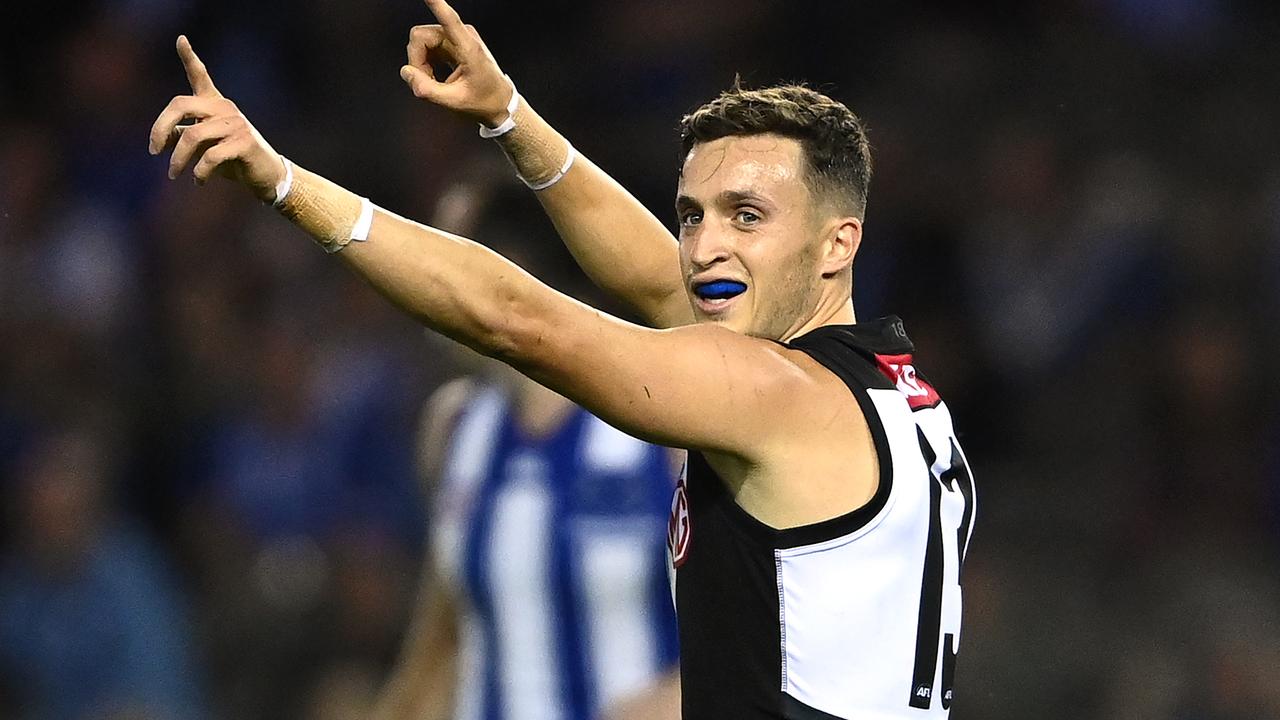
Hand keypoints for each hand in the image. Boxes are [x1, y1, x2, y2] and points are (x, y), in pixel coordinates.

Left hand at [149, 36, 285, 202]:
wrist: (267, 175)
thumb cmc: (233, 159)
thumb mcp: (205, 146)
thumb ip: (184, 138)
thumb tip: (161, 141)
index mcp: (215, 104)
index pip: (200, 76)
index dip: (190, 57)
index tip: (180, 39)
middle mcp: (224, 108)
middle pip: (180, 105)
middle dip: (160, 128)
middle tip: (153, 151)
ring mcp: (235, 123)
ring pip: (191, 136)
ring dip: (177, 160)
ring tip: (173, 174)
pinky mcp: (244, 142)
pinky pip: (210, 156)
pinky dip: (199, 172)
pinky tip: (198, 181)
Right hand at [400, 0, 512, 127]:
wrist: (499, 101)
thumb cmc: (482, 101)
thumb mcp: (454, 102)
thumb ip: (428, 90)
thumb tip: (406, 72)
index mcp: (469, 48)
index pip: (450, 20)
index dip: (436, 4)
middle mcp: (461, 35)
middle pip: (420, 36)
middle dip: (416, 60)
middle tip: (426, 82)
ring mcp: (455, 36)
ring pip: (420, 40)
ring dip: (420, 63)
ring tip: (434, 82)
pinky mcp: (451, 41)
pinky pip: (426, 45)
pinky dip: (425, 62)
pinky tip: (435, 76)